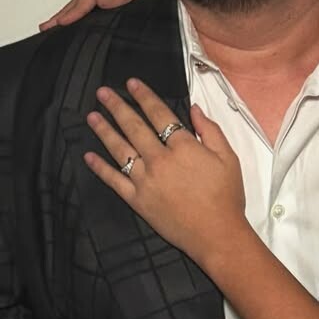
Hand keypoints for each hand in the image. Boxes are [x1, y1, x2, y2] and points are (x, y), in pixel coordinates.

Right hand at [39, 0, 159, 30]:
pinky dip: (89, 16)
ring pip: (91, 2)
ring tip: (57, 27)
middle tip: (47, 26)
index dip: (75, 9)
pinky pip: (102, 7)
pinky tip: (85, 26)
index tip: (60, 23)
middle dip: (66, 11)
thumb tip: (100, 1)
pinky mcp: (128, 0)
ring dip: (75, 14)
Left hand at [85, 80, 246, 267]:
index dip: (144, 96)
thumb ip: (210, 131)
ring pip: (120, 149)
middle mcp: (160, 160)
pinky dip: (100, 168)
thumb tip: (194, 109)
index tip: (131, 84)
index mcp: (183, 147)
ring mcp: (145, 180)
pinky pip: (114, 180)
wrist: (217, 235)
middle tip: (103, 93)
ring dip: (104, 131)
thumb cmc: (226, 198)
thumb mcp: (229, 158)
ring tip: (92, 116)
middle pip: (134, 127)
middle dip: (117, 107)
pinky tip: (89, 156)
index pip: (159, 114)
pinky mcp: (138, 200)